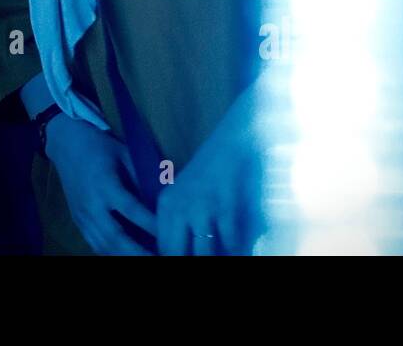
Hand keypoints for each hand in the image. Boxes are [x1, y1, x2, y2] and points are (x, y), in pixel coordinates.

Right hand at [44, 113, 156, 254]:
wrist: (66, 143)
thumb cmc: (99, 146)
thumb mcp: (124, 153)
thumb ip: (141, 176)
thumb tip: (165, 194)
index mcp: (105, 184)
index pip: (131, 209)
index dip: (150, 224)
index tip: (168, 235)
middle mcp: (92, 204)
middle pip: (115, 235)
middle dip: (137, 252)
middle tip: (158, 257)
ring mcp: (82, 215)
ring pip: (103, 244)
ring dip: (124, 256)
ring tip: (146, 259)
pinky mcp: (77, 220)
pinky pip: (94, 243)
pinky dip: (110, 253)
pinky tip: (125, 255)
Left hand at [156, 101, 259, 255]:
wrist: (235, 141)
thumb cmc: (212, 168)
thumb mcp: (185, 192)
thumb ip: (178, 221)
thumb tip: (177, 250)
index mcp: (167, 205)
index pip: (162, 248)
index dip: (169, 259)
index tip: (185, 258)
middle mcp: (179, 208)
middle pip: (176, 254)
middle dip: (190, 261)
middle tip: (203, 256)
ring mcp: (202, 208)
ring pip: (203, 255)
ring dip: (216, 257)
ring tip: (223, 255)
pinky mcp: (225, 207)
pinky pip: (230, 244)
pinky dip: (236, 251)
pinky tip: (240, 250)